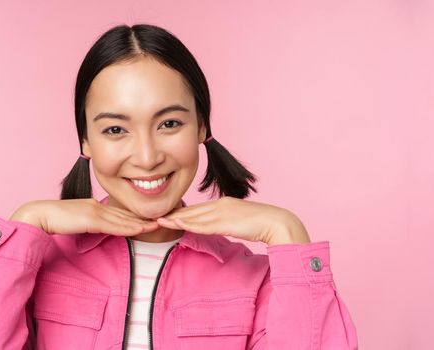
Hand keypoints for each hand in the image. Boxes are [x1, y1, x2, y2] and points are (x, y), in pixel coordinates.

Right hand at [10, 199, 158, 235]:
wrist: (40, 215)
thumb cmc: (53, 220)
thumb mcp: (75, 221)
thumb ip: (86, 224)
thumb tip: (94, 230)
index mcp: (93, 206)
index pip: (118, 212)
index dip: (134, 216)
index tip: (148, 219)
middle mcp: (97, 206)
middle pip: (125, 213)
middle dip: (143, 217)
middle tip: (162, 219)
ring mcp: (95, 211)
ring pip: (123, 219)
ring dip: (142, 222)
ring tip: (158, 224)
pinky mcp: (91, 219)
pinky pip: (115, 225)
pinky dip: (130, 227)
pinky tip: (142, 229)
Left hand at [155, 197, 310, 244]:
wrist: (277, 222)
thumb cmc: (263, 223)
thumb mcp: (240, 221)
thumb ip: (228, 222)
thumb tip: (220, 227)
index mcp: (224, 204)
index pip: (198, 209)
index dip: (182, 212)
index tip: (168, 214)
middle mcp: (220, 205)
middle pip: (192, 210)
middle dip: (173, 214)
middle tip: (156, 216)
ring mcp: (222, 212)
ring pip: (193, 216)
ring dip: (175, 219)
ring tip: (159, 220)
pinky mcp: (224, 222)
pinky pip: (202, 224)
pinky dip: (188, 224)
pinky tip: (176, 224)